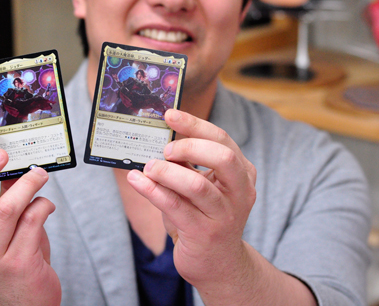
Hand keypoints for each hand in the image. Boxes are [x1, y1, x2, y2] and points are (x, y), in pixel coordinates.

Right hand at [0, 130, 60, 305]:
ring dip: (28, 184)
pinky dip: (43, 205)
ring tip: (40, 174)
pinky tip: (47, 204)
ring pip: (7, 208)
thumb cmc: (12, 257)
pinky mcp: (19, 263)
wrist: (24, 303)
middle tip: (3, 152)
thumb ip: (3, 196)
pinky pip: (33, 221)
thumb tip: (13, 161)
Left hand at [126, 109, 256, 301]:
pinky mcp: (205, 234)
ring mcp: (225, 215)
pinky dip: (152, 190)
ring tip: (148, 167)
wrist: (217, 264)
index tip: (169, 115)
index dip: (195, 124)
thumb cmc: (204, 217)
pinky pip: (175, 206)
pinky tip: (136, 180)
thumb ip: (188, 164)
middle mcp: (239, 192)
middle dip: (189, 146)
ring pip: (196, 185)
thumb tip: (158, 139)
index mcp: (242, 173)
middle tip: (165, 150)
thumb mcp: (201, 186)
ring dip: (166, 172)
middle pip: (222, 157)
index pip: (222, 139)